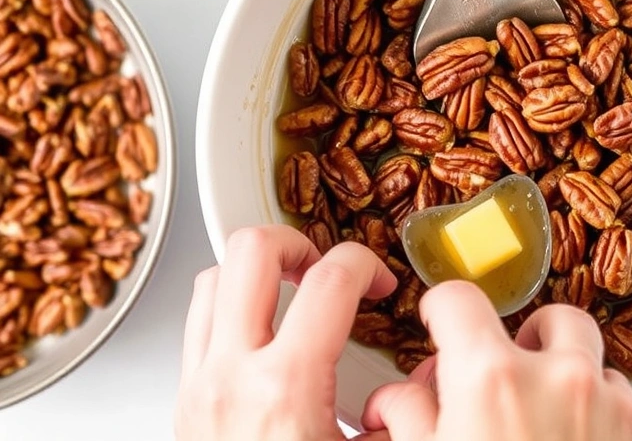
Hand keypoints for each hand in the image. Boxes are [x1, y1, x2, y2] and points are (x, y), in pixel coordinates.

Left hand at [175, 225, 395, 440]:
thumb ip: (406, 411)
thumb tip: (427, 372)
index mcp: (288, 388)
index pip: (330, 282)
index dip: (365, 264)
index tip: (378, 280)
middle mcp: (234, 376)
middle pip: (251, 251)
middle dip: (297, 242)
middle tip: (322, 266)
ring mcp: (201, 383)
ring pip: (214, 277)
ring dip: (257, 271)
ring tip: (290, 289)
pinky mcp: (184, 398)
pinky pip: (197, 320)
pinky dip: (230, 305)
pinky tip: (262, 328)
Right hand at [359, 281, 631, 440]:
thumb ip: (409, 418)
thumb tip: (399, 401)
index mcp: (492, 378)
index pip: (459, 300)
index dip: (440, 309)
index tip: (440, 320)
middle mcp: (556, 377)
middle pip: (544, 315)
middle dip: (518, 334)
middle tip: (495, 367)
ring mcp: (603, 403)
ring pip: (587, 351)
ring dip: (559, 365)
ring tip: (532, 405)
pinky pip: (614, 391)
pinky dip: (591, 400)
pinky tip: (563, 435)